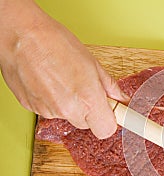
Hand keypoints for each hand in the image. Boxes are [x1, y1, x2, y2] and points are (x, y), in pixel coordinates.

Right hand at [0, 0, 128, 138]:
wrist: (20, 34)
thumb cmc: (55, 42)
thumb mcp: (92, 63)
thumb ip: (109, 86)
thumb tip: (120, 98)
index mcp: (88, 99)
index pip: (106, 129)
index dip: (109, 120)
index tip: (111, 113)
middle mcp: (68, 110)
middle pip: (87, 125)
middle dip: (90, 111)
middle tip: (86, 90)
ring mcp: (48, 110)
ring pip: (68, 117)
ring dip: (69, 105)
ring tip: (63, 80)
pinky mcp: (31, 108)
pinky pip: (49, 111)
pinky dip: (51, 101)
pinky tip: (49, 82)